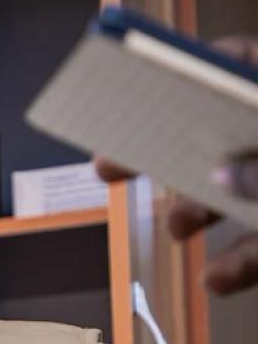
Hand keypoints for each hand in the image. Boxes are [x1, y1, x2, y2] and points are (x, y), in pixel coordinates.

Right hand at [95, 35, 257, 295]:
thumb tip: (218, 176)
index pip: (235, 65)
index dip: (189, 66)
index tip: (139, 85)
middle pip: (214, 131)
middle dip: (163, 152)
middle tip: (108, 165)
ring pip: (233, 191)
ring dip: (197, 213)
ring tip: (178, 230)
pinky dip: (234, 266)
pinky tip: (215, 278)